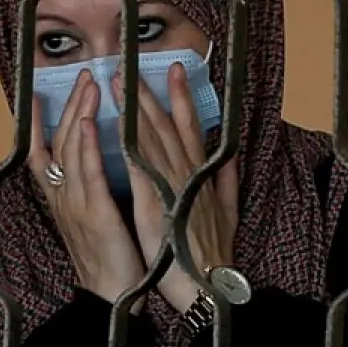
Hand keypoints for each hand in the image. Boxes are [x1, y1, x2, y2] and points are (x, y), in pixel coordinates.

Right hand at [28, 71, 145, 303]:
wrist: (115, 296)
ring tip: (88, 86)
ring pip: (71, 151)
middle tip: (84, 75)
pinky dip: (85, 148)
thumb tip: (101, 157)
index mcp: (66, 197)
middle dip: (71, 106)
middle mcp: (64, 197)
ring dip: (79, 115)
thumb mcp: (98, 214)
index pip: (43, 151)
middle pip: (60, 141)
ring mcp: (77, 205)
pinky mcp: (95, 215)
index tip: (41, 92)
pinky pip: (87, 176)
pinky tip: (89, 125)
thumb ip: (96, 186)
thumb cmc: (114, 255)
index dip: (40, 122)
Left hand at [113, 64, 238, 313]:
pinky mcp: (153, 200)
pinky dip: (128, 141)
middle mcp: (186, 173)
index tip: (175, 72)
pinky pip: (138, 164)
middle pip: (167, 125)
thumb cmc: (213, 250)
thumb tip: (230, 154)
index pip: (189, 127)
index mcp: (200, 174)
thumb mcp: (228, 211)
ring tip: (119, 81)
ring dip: (135, 108)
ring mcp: (170, 184)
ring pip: (151, 137)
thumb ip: (226, 180)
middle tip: (138, 64)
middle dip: (152, 93)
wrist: (206, 281)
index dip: (182, 98)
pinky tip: (117, 122)